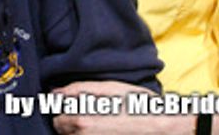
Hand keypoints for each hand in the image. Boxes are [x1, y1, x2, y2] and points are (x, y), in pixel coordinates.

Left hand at [50, 81, 218, 134]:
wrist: (163, 126)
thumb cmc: (136, 105)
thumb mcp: (106, 89)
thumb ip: (76, 90)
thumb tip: (55, 92)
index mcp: (81, 122)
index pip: (57, 120)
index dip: (64, 112)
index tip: (73, 107)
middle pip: (65, 133)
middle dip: (71, 123)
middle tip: (91, 114)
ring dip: (82, 130)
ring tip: (102, 121)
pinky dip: (92, 133)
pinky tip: (107, 129)